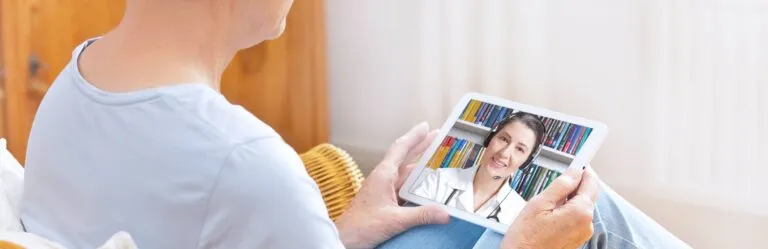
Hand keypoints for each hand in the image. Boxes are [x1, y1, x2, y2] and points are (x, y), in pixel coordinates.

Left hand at [334, 122, 450, 248]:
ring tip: (437, 160)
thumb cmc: (359, 227)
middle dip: (422, 147)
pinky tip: (426, 188)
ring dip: (420, 167)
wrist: (344, 239)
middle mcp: (383, 179)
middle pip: (406, 158)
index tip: (426, 126)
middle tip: (438, 137)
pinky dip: (416, 185)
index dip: (414, 136)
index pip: (400, 148)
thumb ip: (420, 215)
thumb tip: (445, 212)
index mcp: (383, 175)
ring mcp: (383, 190)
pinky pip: (403, 189)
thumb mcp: (394, 220)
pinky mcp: (383, 201)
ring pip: (405, 174)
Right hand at [501, 165, 599, 248]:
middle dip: (577, 183)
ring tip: (548, 201)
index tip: (581, 158)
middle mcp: (586, 223)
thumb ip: (560, 185)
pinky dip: (567, 210)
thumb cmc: (526, 238)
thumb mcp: (539, 204)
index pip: (590, 181)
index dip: (584, 168)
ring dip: (570, 197)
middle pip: (588, 193)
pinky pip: (576, 217)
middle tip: (560, 176)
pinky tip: (550, 213)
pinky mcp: (576, 239)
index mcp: (580, 211)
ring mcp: (582, 233)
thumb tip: (573, 172)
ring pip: (581, 205)